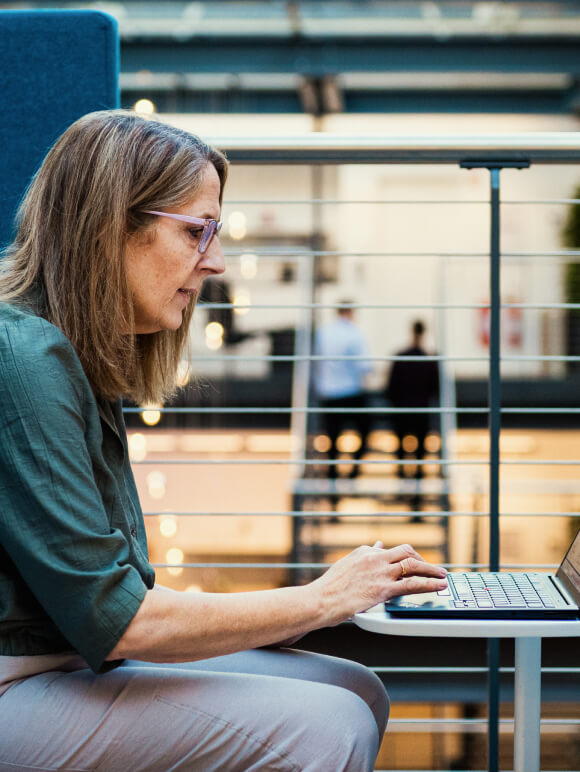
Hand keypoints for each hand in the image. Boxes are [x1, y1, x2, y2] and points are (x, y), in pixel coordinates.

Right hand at [311, 542, 446, 625]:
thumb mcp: (347, 565)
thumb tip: (377, 546)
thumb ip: (364, 556)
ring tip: (442, 575)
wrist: (319, 600)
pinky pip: (412, 584)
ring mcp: (380, 572)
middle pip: (406, 552)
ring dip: (431, 569)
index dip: (405, 558)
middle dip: (421, 560)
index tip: (413, 563)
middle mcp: (374, 558)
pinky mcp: (383, 589)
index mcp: (364, 552)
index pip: (390, 551)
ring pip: (413, 565)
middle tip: (431, 568)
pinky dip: (429, 583)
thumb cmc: (329, 588)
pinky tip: (438, 585)